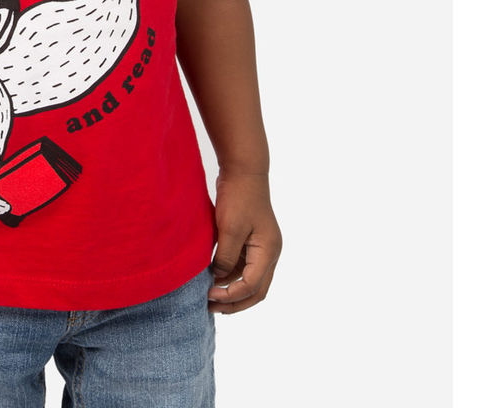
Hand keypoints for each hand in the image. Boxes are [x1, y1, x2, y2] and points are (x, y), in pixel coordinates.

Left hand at [207, 171, 281, 313]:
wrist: (243, 169)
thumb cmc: (238, 197)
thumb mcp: (229, 229)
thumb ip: (224, 257)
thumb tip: (217, 279)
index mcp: (268, 251)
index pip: (252, 286)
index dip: (230, 296)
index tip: (208, 297)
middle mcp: (269, 252)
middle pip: (256, 289)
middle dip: (235, 302)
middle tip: (211, 308)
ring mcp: (261, 246)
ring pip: (249, 278)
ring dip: (231, 289)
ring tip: (208, 296)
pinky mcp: (251, 239)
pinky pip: (242, 265)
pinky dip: (229, 274)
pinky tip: (211, 276)